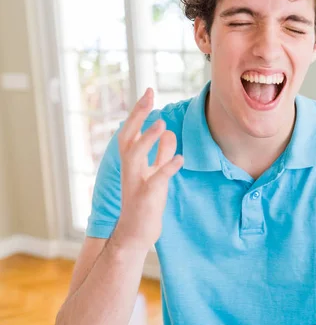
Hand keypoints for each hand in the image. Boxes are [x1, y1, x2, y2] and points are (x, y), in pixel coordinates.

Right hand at [111, 88, 183, 251]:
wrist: (137, 233)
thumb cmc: (146, 203)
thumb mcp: (155, 173)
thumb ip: (161, 153)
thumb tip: (169, 133)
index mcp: (132, 162)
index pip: (131, 131)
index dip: (139, 111)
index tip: (149, 91)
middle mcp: (129, 169)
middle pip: (126, 136)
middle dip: (137, 115)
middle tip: (149, 95)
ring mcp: (135, 183)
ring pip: (135, 155)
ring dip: (147, 138)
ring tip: (162, 123)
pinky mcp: (146, 197)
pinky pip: (156, 179)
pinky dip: (167, 167)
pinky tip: (180, 158)